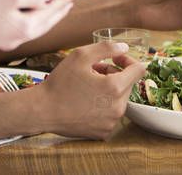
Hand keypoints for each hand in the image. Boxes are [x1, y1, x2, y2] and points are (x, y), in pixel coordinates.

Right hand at [0, 0, 73, 50]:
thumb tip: (44, 0)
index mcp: (25, 29)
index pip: (51, 15)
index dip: (62, 4)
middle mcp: (14, 39)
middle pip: (41, 25)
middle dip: (54, 14)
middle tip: (64, 5)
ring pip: (25, 29)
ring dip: (37, 18)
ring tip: (44, 9)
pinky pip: (10, 29)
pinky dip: (20, 20)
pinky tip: (17, 15)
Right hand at [30, 41, 145, 138]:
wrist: (43, 111)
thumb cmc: (60, 83)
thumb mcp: (81, 56)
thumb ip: (106, 48)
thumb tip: (124, 48)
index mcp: (115, 87)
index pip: (139, 70)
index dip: (128, 60)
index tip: (115, 59)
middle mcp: (118, 108)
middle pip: (128, 84)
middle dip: (114, 74)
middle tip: (93, 71)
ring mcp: (111, 123)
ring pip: (119, 99)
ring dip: (109, 90)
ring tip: (87, 87)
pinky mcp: (104, 133)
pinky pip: (111, 114)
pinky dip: (103, 106)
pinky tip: (86, 102)